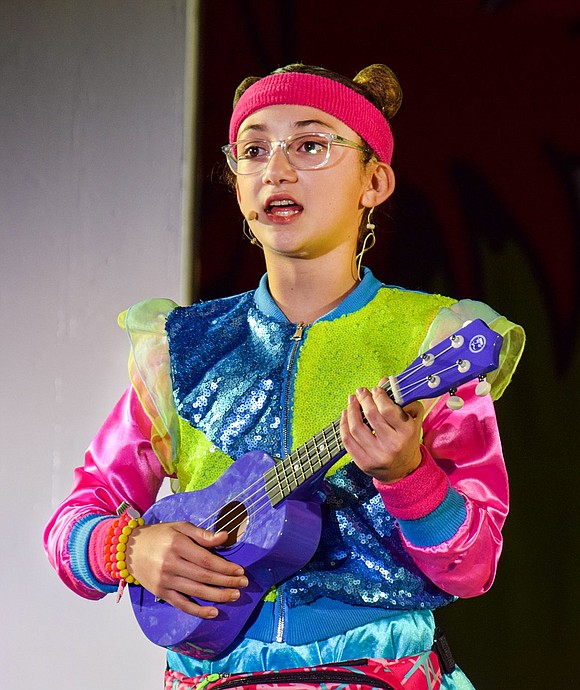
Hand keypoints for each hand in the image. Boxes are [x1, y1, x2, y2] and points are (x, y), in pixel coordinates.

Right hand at [124, 521, 247, 617]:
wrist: (129, 550)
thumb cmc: (159, 535)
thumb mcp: (180, 527)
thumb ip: (202, 534)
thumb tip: (225, 537)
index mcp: (177, 545)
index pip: (206, 560)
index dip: (225, 567)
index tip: (240, 570)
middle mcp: (170, 564)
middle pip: (204, 577)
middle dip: (226, 582)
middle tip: (243, 584)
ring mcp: (165, 581)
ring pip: (196, 592)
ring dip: (218, 596)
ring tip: (234, 596)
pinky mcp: (161, 593)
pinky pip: (182, 605)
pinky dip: (199, 610)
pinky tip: (214, 612)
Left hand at [340, 378, 423, 482]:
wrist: (404, 469)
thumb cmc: (407, 439)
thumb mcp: (413, 418)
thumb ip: (402, 398)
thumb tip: (384, 381)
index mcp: (406, 432)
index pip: (387, 409)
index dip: (378, 395)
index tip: (375, 390)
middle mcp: (392, 445)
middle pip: (370, 415)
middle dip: (363, 399)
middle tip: (360, 391)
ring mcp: (376, 455)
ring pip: (356, 427)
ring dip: (351, 410)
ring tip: (352, 400)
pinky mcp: (363, 462)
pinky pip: (347, 440)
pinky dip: (343, 424)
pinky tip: (345, 414)